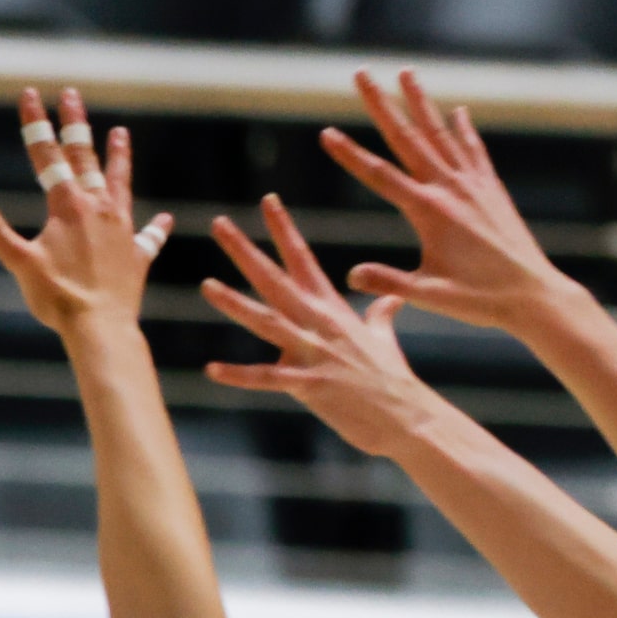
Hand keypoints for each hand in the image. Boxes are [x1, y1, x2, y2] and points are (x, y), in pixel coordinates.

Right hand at [0, 88, 174, 339]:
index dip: (35, 124)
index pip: (47, 157)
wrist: (101, 328)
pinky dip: (154, 228)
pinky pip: (148, 237)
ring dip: (119, 157)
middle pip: (84, 158)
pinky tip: (162, 219)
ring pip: (120, 183)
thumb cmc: (59, 298)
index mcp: (68, 207)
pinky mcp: (136, 256)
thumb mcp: (21, 264)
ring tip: (121, 133)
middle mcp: (98, 209)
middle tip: (71, 95)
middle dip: (74, 125)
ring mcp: (121, 230)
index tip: (30, 93)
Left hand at [200, 195, 443, 458]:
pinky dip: (239, 375)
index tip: (267, 199)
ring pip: (268, 321)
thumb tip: (391, 296)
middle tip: (218, 223)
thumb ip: (381, 314)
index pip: (303, 260)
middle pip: (276, 280)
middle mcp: (320, 324)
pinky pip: (268, 379)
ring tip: (206, 285)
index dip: (284, 229)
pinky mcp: (311, 386)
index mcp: (333, 310)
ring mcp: (315, 354)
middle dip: (246, 252)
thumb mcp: (384, 339)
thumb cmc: (393, 381)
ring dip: (235, 304)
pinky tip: (211, 370)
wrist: (410, 417)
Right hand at [321, 70, 577, 331]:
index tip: (326, 132)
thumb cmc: (478, 299)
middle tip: (361, 74)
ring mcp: (473, 184)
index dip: (350, 154)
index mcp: (430, 211)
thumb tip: (351, 276)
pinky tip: (457, 112)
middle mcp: (451, 188)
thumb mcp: (428, 295)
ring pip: (441, 132)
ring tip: (406, 73)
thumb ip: (389, 283)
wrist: (532, 294)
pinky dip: (462, 128)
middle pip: (408, 137)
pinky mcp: (490, 189)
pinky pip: (473, 150)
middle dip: (381, 104)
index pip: (380, 175)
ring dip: (420, 102)